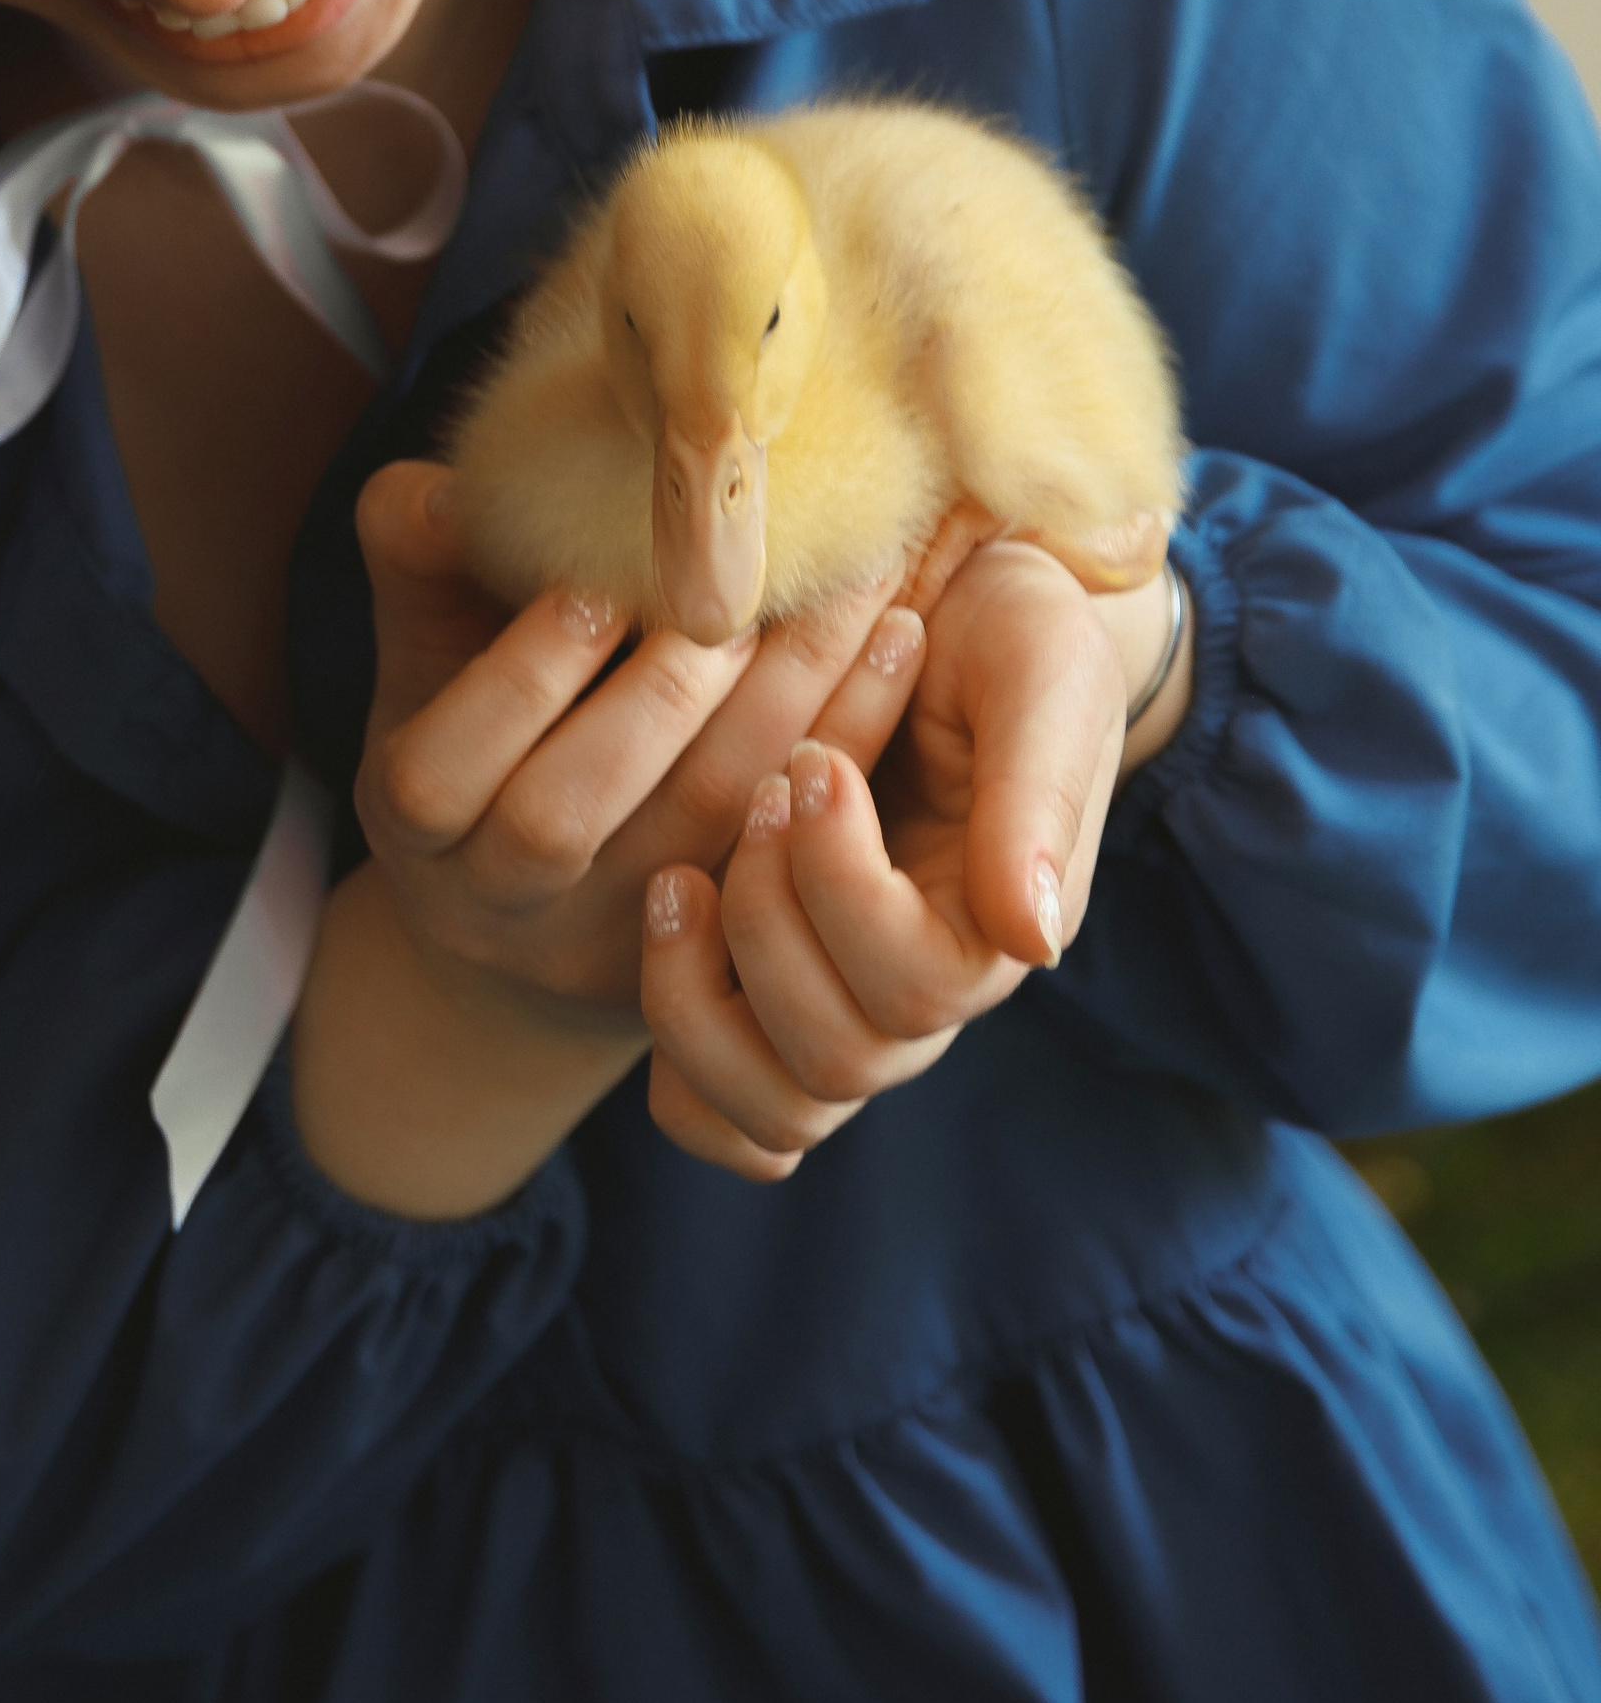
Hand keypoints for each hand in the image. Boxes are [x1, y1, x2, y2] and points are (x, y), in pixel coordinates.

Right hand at [348, 464, 986, 1035]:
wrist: (524, 910)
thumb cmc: (473, 730)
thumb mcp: (425, 657)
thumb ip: (421, 565)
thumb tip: (441, 490)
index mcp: (417, 826)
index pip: (439, 774)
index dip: (516, 679)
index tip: (594, 584)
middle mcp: (501, 905)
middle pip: (565, 818)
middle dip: (656, 697)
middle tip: (738, 590)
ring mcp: (614, 943)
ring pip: (702, 836)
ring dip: (784, 706)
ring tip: (852, 590)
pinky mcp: (722, 955)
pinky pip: (798, 848)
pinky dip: (850, 741)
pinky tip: (896, 646)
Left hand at [639, 535, 1129, 1181]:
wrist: (943, 596)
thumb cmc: (1003, 632)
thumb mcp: (1040, 677)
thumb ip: (1038, 800)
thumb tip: (1028, 941)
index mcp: (995, 934)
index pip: (919, 989)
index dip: (843, 884)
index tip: (812, 761)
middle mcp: (920, 994)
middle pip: (838, 1064)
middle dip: (771, 924)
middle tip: (755, 793)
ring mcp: (839, 999)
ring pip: (771, 1106)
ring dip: (699, 1000)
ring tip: (674, 878)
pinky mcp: (765, 986)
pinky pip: (717, 1105)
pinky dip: (679, 1051)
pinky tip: (663, 922)